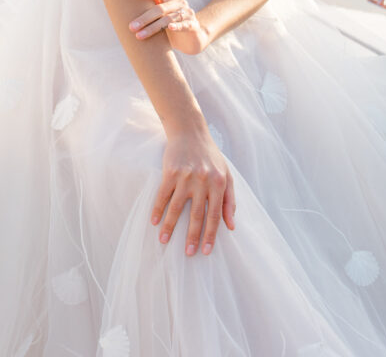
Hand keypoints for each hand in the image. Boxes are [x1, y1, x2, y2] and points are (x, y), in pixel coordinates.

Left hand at [129, 0, 209, 55]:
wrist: (191, 37)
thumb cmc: (171, 19)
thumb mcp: (162, 5)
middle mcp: (179, 3)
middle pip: (160, 8)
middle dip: (144, 18)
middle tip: (131, 27)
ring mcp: (187, 13)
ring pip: (168, 19)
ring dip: (153, 28)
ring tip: (139, 35)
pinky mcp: (193, 25)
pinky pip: (185, 25)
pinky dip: (178, 26)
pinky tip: (170, 27)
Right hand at [152, 125, 235, 254]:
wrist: (190, 131)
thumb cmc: (210, 156)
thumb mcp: (227, 175)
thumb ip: (230, 200)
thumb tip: (230, 226)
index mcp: (219, 183)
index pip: (215, 215)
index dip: (211, 235)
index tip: (206, 251)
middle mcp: (203, 181)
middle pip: (197, 215)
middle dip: (192, 237)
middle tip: (189, 254)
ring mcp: (186, 176)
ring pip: (177, 208)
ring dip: (170, 226)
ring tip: (164, 241)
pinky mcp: (170, 171)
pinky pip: (163, 195)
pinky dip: (158, 209)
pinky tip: (154, 221)